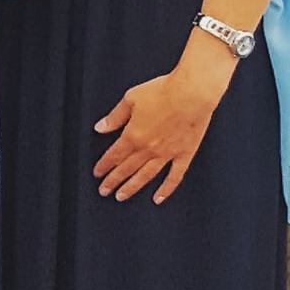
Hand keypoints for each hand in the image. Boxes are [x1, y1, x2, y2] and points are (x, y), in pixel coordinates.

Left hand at [92, 49, 234, 203]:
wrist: (192, 93)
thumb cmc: (162, 91)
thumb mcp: (131, 99)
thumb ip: (115, 117)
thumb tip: (99, 128)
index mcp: (133, 135)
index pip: (114, 155)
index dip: (104, 165)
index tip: (97, 173)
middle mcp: (148, 149)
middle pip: (127, 169)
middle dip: (113, 181)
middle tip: (104, 191)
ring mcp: (167, 154)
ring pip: (146, 176)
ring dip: (132, 187)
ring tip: (121, 196)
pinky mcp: (184, 154)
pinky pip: (174, 177)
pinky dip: (166, 189)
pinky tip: (158, 198)